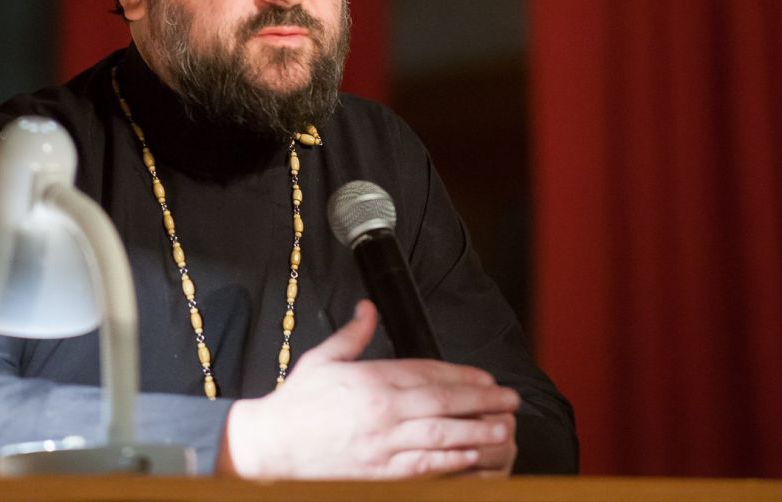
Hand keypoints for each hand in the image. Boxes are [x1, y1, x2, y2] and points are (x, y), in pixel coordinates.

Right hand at [216, 300, 517, 478]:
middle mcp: (382, 411)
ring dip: (477, 432)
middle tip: (510, 399)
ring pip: (441, 436)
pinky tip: (472, 458)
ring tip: (504, 429)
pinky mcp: (379, 473)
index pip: (426, 373)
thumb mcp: (321, 359)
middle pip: (443, 403)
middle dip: (482, 400)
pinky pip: (424, 466)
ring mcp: (382, 445)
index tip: (485, 376)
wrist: (271, 445)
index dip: (461, 375)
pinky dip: (451, 462)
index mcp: (371, 380)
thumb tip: (368, 308)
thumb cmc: (296, 403)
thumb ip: (352, 334)